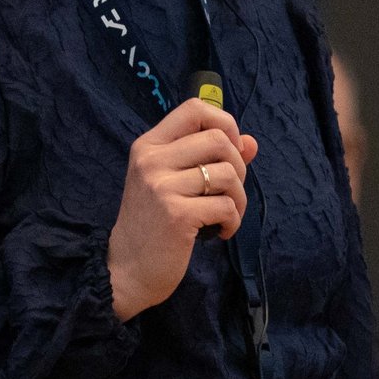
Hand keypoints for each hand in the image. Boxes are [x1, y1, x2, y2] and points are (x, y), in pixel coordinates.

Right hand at [107, 99, 259, 320]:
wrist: (126, 270)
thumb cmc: (153, 224)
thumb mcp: (173, 183)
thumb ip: (210, 158)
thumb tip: (251, 142)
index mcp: (149, 145)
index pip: (194, 108)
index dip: (224, 123)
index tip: (230, 150)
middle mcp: (152, 160)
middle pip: (218, 139)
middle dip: (239, 165)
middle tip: (230, 191)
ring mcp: (162, 186)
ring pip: (227, 173)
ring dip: (239, 198)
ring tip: (227, 215)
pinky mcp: (177, 215)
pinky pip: (226, 206)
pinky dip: (233, 221)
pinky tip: (221, 232)